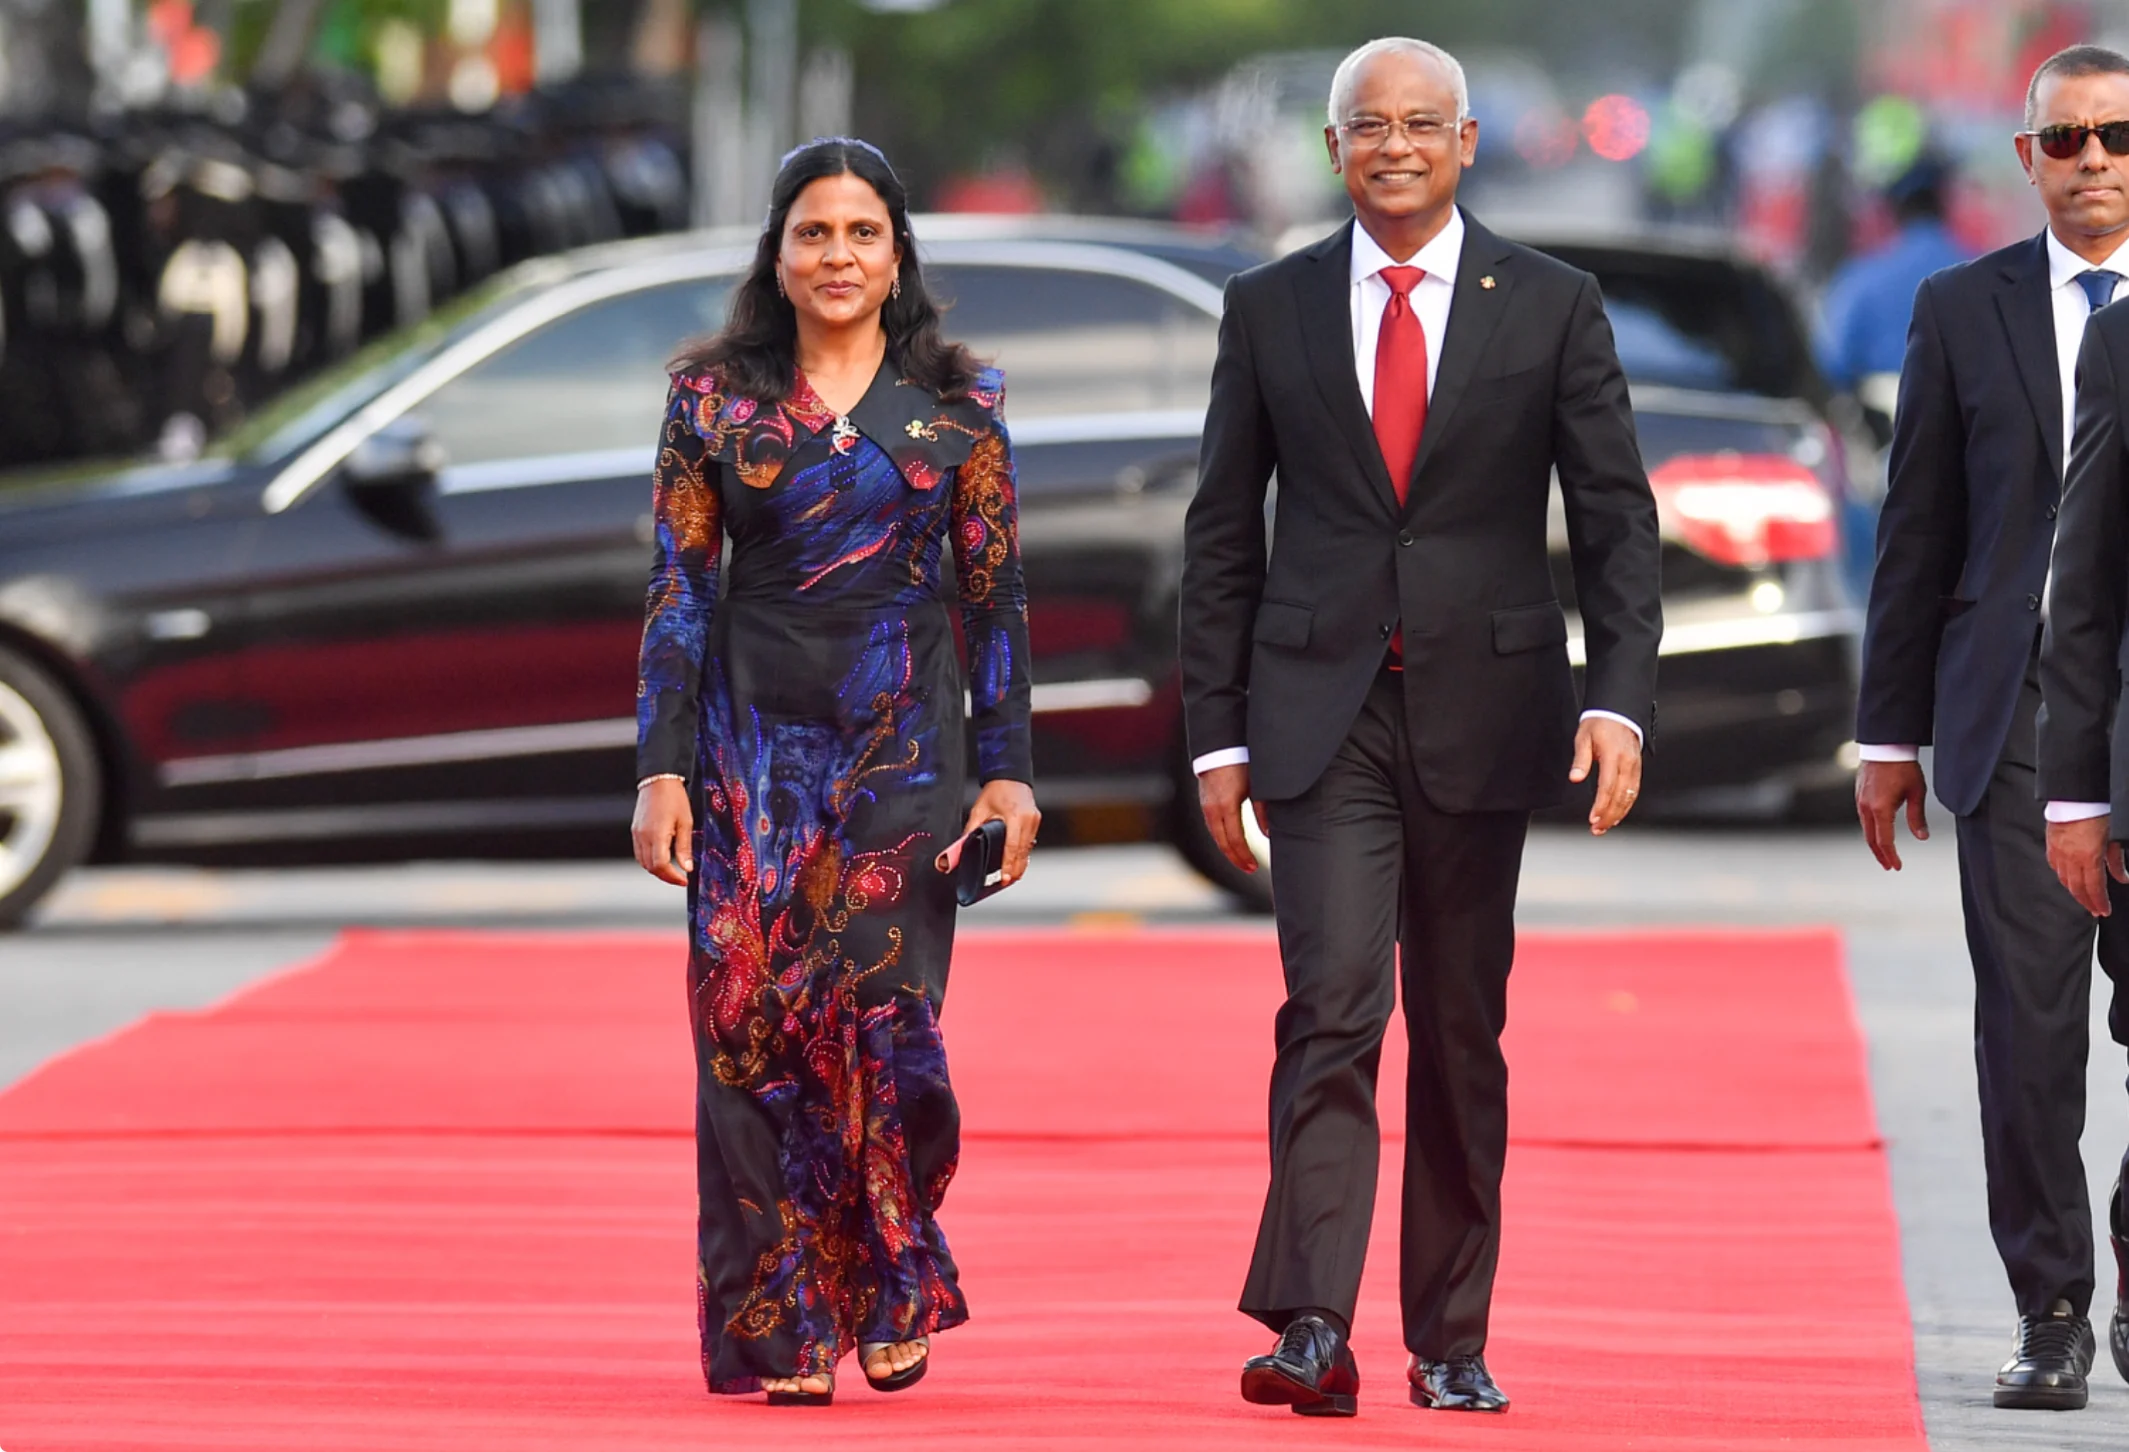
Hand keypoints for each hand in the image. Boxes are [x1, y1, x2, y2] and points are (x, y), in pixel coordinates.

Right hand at [632, 777, 693, 885]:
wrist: (658, 780)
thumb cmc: (674, 798)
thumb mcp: (685, 822)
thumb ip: (684, 847)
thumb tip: (687, 867)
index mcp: (656, 835)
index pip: (660, 865)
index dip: (672, 877)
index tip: (684, 880)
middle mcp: (643, 836)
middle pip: (650, 867)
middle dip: (665, 876)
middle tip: (680, 878)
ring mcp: (637, 834)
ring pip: (643, 862)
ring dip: (657, 870)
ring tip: (672, 870)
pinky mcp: (635, 830)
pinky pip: (639, 853)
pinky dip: (649, 860)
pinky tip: (662, 858)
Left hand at [960, 779, 1039, 886]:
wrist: (1011, 775)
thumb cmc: (995, 791)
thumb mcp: (979, 810)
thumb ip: (970, 832)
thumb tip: (958, 850)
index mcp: (1014, 816)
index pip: (1012, 846)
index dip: (1008, 864)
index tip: (1005, 877)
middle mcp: (1028, 819)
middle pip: (1023, 852)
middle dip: (1016, 869)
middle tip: (1007, 882)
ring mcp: (1034, 821)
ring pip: (1028, 849)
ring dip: (1020, 863)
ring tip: (1012, 876)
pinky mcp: (1036, 822)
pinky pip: (1030, 842)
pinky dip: (1023, 852)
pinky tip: (1017, 861)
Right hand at [1198, 762, 1269, 872]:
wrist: (1220, 744)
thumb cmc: (1242, 761)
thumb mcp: (1257, 786)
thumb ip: (1263, 811)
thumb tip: (1268, 835)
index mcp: (1226, 806)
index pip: (1235, 840)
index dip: (1244, 856)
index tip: (1254, 867)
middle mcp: (1212, 808)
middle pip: (1222, 843)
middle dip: (1236, 858)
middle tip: (1249, 868)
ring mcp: (1206, 805)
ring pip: (1215, 835)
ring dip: (1228, 849)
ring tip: (1242, 858)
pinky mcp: (1205, 801)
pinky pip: (1213, 826)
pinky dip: (1222, 837)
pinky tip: (1232, 841)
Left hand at [1570, 716, 1642, 834]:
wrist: (1618, 712)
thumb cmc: (1599, 724)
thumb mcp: (1583, 738)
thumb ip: (1580, 760)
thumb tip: (1575, 778)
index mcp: (1614, 755)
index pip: (1608, 786)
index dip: (1601, 805)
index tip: (1593, 819)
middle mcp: (1628, 763)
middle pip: (1620, 795)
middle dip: (1609, 815)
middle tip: (1597, 829)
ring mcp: (1635, 766)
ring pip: (1630, 796)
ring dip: (1618, 813)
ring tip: (1605, 826)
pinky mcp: (1637, 768)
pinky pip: (1634, 790)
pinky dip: (1626, 805)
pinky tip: (1618, 814)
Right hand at [1855, 759, 1927, 870]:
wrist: (1885, 746)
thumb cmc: (1903, 767)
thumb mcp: (1916, 792)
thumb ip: (1917, 817)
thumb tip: (1922, 837)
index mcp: (1880, 809)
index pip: (1884, 841)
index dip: (1891, 856)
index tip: (1896, 866)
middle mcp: (1866, 807)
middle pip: (1871, 839)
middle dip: (1880, 854)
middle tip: (1888, 865)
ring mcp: (1860, 801)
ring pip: (1866, 829)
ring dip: (1875, 843)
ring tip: (1884, 852)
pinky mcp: (1859, 795)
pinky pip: (1864, 818)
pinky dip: (1871, 830)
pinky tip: (1878, 831)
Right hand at [2047, 815, 2126, 916]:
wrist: (2076, 797)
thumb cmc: (2096, 813)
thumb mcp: (2113, 838)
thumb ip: (2116, 861)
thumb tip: (2122, 877)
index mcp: (2088, 857)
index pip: (2094, 888)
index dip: (2099, 902)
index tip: (2104, 910)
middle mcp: (2071, 858)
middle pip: (2077, 888)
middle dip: (2087, 902)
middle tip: (2094, 910)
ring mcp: (2058, 852)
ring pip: (2064, 880)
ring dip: (2075, 891)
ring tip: (2083, 897)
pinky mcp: (2051, 846)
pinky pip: (2055, 867)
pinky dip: (2063, 876)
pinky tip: (2068, 879)